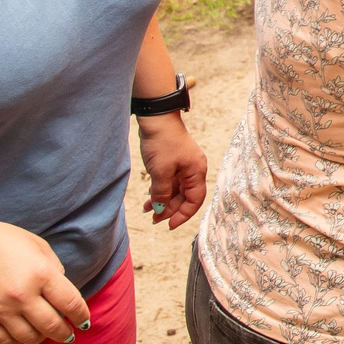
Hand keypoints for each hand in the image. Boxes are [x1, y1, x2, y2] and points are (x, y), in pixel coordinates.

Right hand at [0, 214, 92, 343]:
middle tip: (68, 334)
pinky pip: (4, 342)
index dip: (81, 316)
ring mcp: (0, 310)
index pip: (71, 304)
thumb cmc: (2, 241)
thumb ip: (54, 269)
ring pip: (30, 338)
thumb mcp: (38, 246)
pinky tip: (21, 335)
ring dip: (42, 338)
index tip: (84, 321)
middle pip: (53, 326)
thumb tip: (62, 293)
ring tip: (44, 332)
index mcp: (41, 274)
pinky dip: (17, 342)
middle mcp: (22, 295)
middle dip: (65, 333)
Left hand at [138, 111, 207, 228]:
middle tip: (154, 218)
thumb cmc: (162, 142)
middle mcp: (193, 170)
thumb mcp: (160, 172)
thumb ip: (162, 193)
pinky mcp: (173, 162)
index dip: (183, 215)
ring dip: (162, 201)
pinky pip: (169, 182)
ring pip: (175, 190)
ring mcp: (183, 166)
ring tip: (147, 209)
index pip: (195, 200)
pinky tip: (148, 197)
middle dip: (170, 209)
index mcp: (196, 172)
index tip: (169, 225)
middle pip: (185, 197)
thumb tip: (160, 209)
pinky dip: (160, 191)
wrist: (156, 118)